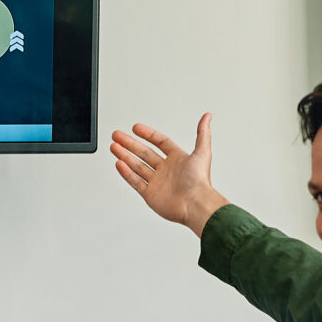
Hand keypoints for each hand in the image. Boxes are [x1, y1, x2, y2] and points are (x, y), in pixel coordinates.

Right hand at [110, 115, 229, 234]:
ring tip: (114, 147)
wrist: (195, 205)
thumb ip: (203, 133)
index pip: (160, 142)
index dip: (148, 134)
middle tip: (117, 136)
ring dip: (125, 156)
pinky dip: (126, 173)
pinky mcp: (151, 195)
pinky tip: (119, 163)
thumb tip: (207, 117)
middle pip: (144, 153)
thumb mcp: (202, 152)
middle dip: (129, 144)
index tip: (136, 128)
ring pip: (137, 166)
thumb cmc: (199, 181)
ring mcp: (157, 183)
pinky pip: (135, 182)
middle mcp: (166, 170)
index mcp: (178, 159)